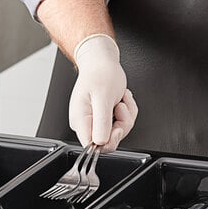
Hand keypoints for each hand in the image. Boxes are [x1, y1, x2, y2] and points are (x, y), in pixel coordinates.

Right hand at [69, 34, 137, 150]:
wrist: (102, 62)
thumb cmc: (100, 74)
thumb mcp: (103, 97)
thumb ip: (101, 122)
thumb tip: (100, 142)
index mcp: (80, 120)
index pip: (91, 146)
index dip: (108, 141)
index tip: (117, 128)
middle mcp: (86, 124)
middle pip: (108, 142)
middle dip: (121, 125)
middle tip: (120, 107)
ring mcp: (96, 123)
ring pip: (117, 134)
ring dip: (126, 116)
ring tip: (120, 99)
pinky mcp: (104, 121)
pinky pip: (121, 126)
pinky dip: (127, 113)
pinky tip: (122, 100)